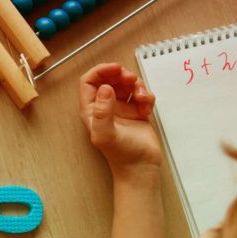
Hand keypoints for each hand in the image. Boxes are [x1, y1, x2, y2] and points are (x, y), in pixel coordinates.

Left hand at [79, 62, 161, 176]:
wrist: (141, 168)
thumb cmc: (121, 155)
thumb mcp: (106, 134)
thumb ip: (102, 111)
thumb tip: (104, 88)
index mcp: (92, 110)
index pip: (89, 81)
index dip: (101, 71)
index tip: (116, 69)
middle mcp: (105, 107)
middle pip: (110, 79)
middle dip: (122, 76)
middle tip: (132, 80)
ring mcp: (121, 109)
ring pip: (127, 85)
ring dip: (137, 86)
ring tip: (142, 98)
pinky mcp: (136, 112)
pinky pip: (140, 95)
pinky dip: (146, 97)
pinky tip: (147, 109)